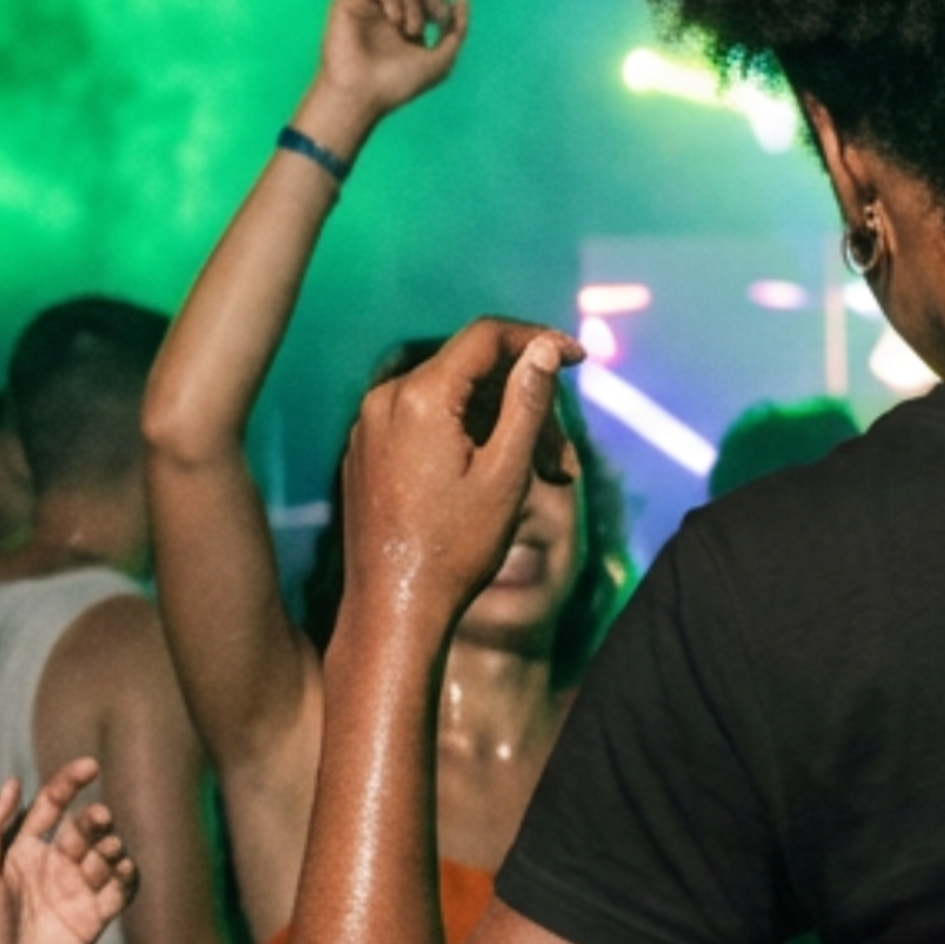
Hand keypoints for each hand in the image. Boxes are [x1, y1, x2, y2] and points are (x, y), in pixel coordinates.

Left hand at [0, 760, 137, 943]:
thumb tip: (13, 781)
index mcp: (22, 852)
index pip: (51, 807)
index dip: (69, 783)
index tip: (90, 765)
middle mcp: (53, 867)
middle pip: (85, 828)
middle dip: (96, 819)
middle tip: (98, 820)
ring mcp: (76, 892)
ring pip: (108, 855)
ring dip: (112, 847)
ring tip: (105, 854)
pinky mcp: (94, 919)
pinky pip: (121, 890)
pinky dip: (128, 877)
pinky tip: (123, 870)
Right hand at [300, 0, 475, 136]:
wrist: (364, 94)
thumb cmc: (400, 84)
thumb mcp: (442, 60)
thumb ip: (457, 29)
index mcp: (415, 18)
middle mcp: (395, 6)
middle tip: (437, 21)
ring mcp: (372, 1)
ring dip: (416, 3)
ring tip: (411, 30)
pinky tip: (394, 20)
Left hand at [335, 320, 582, 647]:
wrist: (393, 606)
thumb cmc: (454, 547)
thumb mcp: (507, 472)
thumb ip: (527, 403)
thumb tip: (544, 347)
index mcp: (421, 398)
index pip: (486, 337)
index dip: (537, 339)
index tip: (577, 358)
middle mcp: (385, 399)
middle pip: (471, 373)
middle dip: (525, 402)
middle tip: (563, 457)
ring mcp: (370, 426)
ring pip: (451, 401)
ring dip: (500, 426)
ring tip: (539, 478)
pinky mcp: (367, 451)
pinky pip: (425, 423)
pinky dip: (466, 438)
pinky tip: (494, 480)